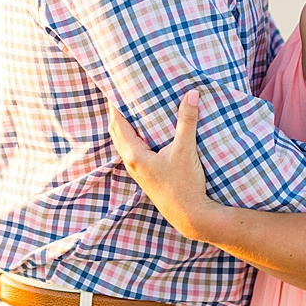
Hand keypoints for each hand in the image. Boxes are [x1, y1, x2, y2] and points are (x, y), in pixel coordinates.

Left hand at [107, 91, 216, 242]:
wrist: (189, 215)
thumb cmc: (184, 184)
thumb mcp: (186, 149)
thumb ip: (187, 120)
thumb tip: (192, 93)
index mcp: (134, 155)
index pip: (117, 124)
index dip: (114, 106)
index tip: (113, 90)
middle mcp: (131, 163)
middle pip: (116, 133)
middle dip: (116, 114)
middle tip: (120, 97)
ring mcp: (137, 172)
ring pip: (123, 144)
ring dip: (123, 128)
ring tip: (130, 112)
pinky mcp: (145, 177)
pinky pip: (132, 152)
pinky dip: (132, 139)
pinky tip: (144, 137)